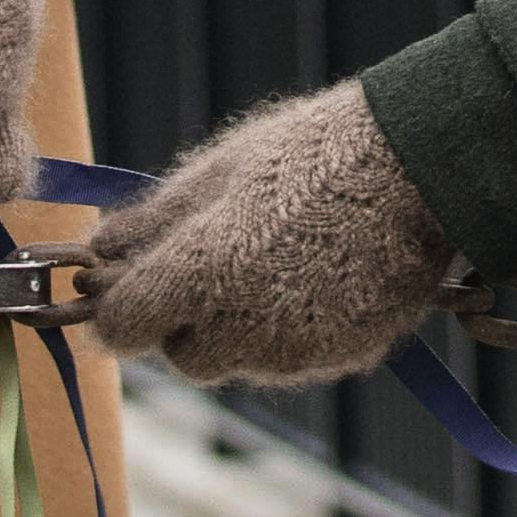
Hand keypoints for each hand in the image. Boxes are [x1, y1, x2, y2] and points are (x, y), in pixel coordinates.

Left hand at [84, 78, 453, 387]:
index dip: (118, 309)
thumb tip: (97, 252)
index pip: (122, 330)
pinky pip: (292, 358)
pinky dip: (291, 331)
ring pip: (239, 360)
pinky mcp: (341, 360)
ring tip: (277, 261)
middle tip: (216, 263)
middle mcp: (241, 329)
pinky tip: (317, 279)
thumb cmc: (310, 157)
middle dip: (185, 321)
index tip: (128, 286)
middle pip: (182, 356)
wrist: (418, 170)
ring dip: (238, 328)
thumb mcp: (219, 170)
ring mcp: (294, 352)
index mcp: (200, 276)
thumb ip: (151, 222)